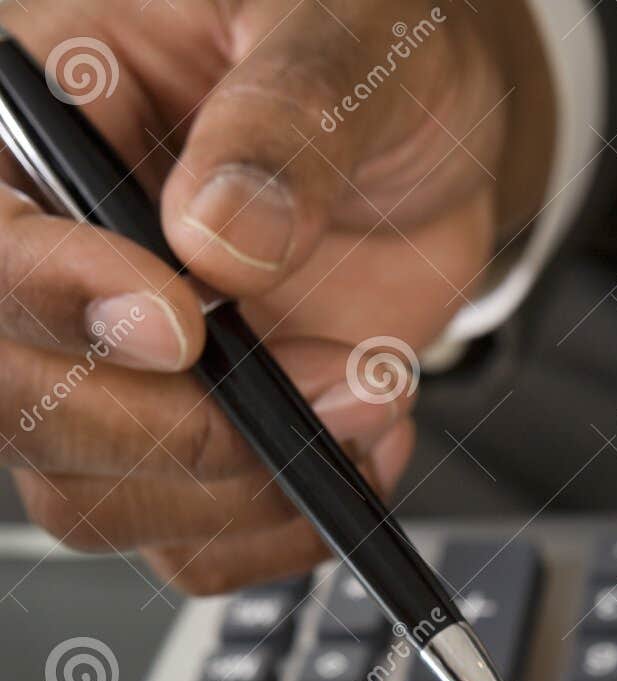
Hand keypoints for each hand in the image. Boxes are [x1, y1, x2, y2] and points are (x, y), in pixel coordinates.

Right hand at [0, 1, 551, 591]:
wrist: (426, 138)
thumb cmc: (362, 53)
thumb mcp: (339, 31)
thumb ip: (283, 121)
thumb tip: (221, 236)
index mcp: (42, 127)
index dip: (61, 300)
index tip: (182, 325)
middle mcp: (58, 267)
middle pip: (16, 405)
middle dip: (163, 431)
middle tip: (298, 394)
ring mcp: (116, 374)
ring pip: (91, 499)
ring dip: (241, 487)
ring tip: (369, 393)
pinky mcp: (189, 446)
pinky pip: (189, 544)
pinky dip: (281, 527)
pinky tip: (361, 449)